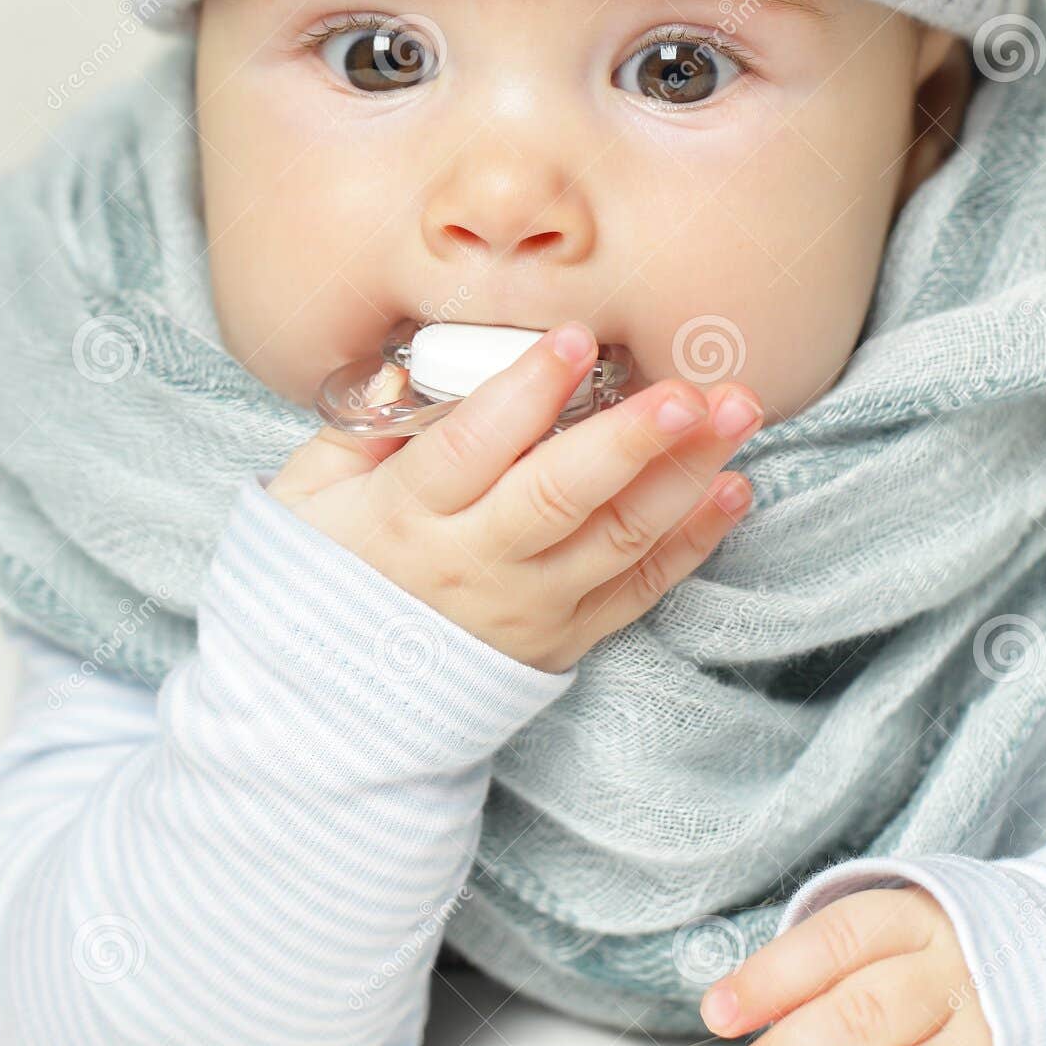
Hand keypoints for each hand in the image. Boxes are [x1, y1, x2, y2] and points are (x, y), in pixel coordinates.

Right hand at [266, 322, 765, 672]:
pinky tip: (733, 488)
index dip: (524, 394)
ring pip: (617, 539)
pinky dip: (694, 540)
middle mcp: (474, 564)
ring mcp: (528, 607)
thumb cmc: (323, 576)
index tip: (574, 340)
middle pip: (560, 497)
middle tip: (690, 392)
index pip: (470, 449)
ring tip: (737, 415)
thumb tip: (415, 365)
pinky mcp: (566, 639)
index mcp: (405, 517)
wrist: (333, 705)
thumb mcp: (308, 495)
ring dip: (685, 475)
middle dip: (631, 440)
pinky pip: (639, 590)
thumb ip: (362, 426)